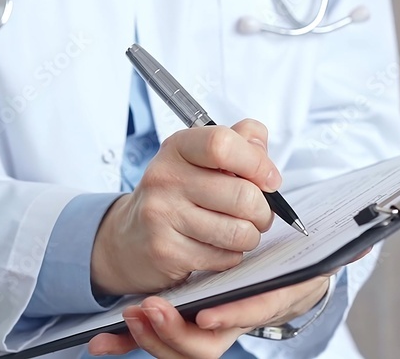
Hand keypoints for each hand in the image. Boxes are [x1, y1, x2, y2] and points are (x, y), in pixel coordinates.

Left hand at [88, 249, 372, 357]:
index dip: (235, 317)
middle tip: (148, 308)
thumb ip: (326, 233)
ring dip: (150, 339)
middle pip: (209, 346)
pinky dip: (125, 346)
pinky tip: (99, 343)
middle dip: (176, 334)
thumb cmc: (287, 251)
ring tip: (128, 313)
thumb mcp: (306, 237)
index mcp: (274, 298)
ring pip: (180, 353)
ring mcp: (210, 330)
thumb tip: (361, 245)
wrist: (274, 269)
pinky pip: (154, 346)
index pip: (258, 313)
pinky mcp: (182, 331)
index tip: (207, 313)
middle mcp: (240, 320)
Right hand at [92, 119, 279, 295]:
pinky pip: (224, 257)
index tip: (270, 180)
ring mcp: (162, 215)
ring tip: (240, 231)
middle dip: (263, 211)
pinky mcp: (166, 251)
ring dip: (250, 236)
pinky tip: (218, 247)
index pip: (223, 144)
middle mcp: (165, 178)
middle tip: (258, 214)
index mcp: (178, 147)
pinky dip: (231, 255)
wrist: (129, 237)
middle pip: (242, 195)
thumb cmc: (177, 193)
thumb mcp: (200, 158)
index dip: (257, 163)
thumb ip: (238, 142)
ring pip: (238, 231)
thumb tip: (262, 148)